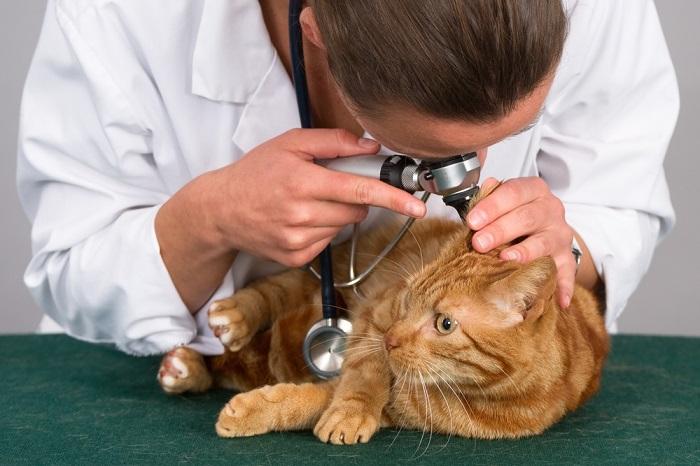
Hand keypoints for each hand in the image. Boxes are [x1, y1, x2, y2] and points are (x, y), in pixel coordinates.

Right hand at [206, 128, 425, 266]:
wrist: (220, 210)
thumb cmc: (255, 172)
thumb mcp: (290, 143)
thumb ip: (333, 141)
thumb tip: (371, 147)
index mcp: (303, 182)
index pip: (360, 190)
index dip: (394, 197)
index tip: (417, 206)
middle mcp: (302, 215)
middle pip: (357, 209)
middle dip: (354, 196)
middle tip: (329, 185)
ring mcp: (299, 240)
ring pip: (344, 225)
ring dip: (336, 213)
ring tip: (307, 201)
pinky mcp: (296, 257)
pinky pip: (328, 241)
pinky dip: (322, 229)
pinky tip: (299, 219)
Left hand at [466, 177, 575, 307]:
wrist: (545, 226)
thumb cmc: (515, 213)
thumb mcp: (503, 201)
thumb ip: (491, 197)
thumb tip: (485, 187)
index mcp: (533, 191)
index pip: (513, 192)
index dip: (492, 206)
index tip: (473, 220)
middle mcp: (550, 209)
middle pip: (527, 217)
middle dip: (501, 230)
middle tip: (480, 243)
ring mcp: (560, 234)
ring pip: (544, 242)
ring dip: (525, 252)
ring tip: (507, 259)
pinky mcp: (567, 256)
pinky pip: (567, 271)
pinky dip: (564, 286)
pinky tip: (559, 300)